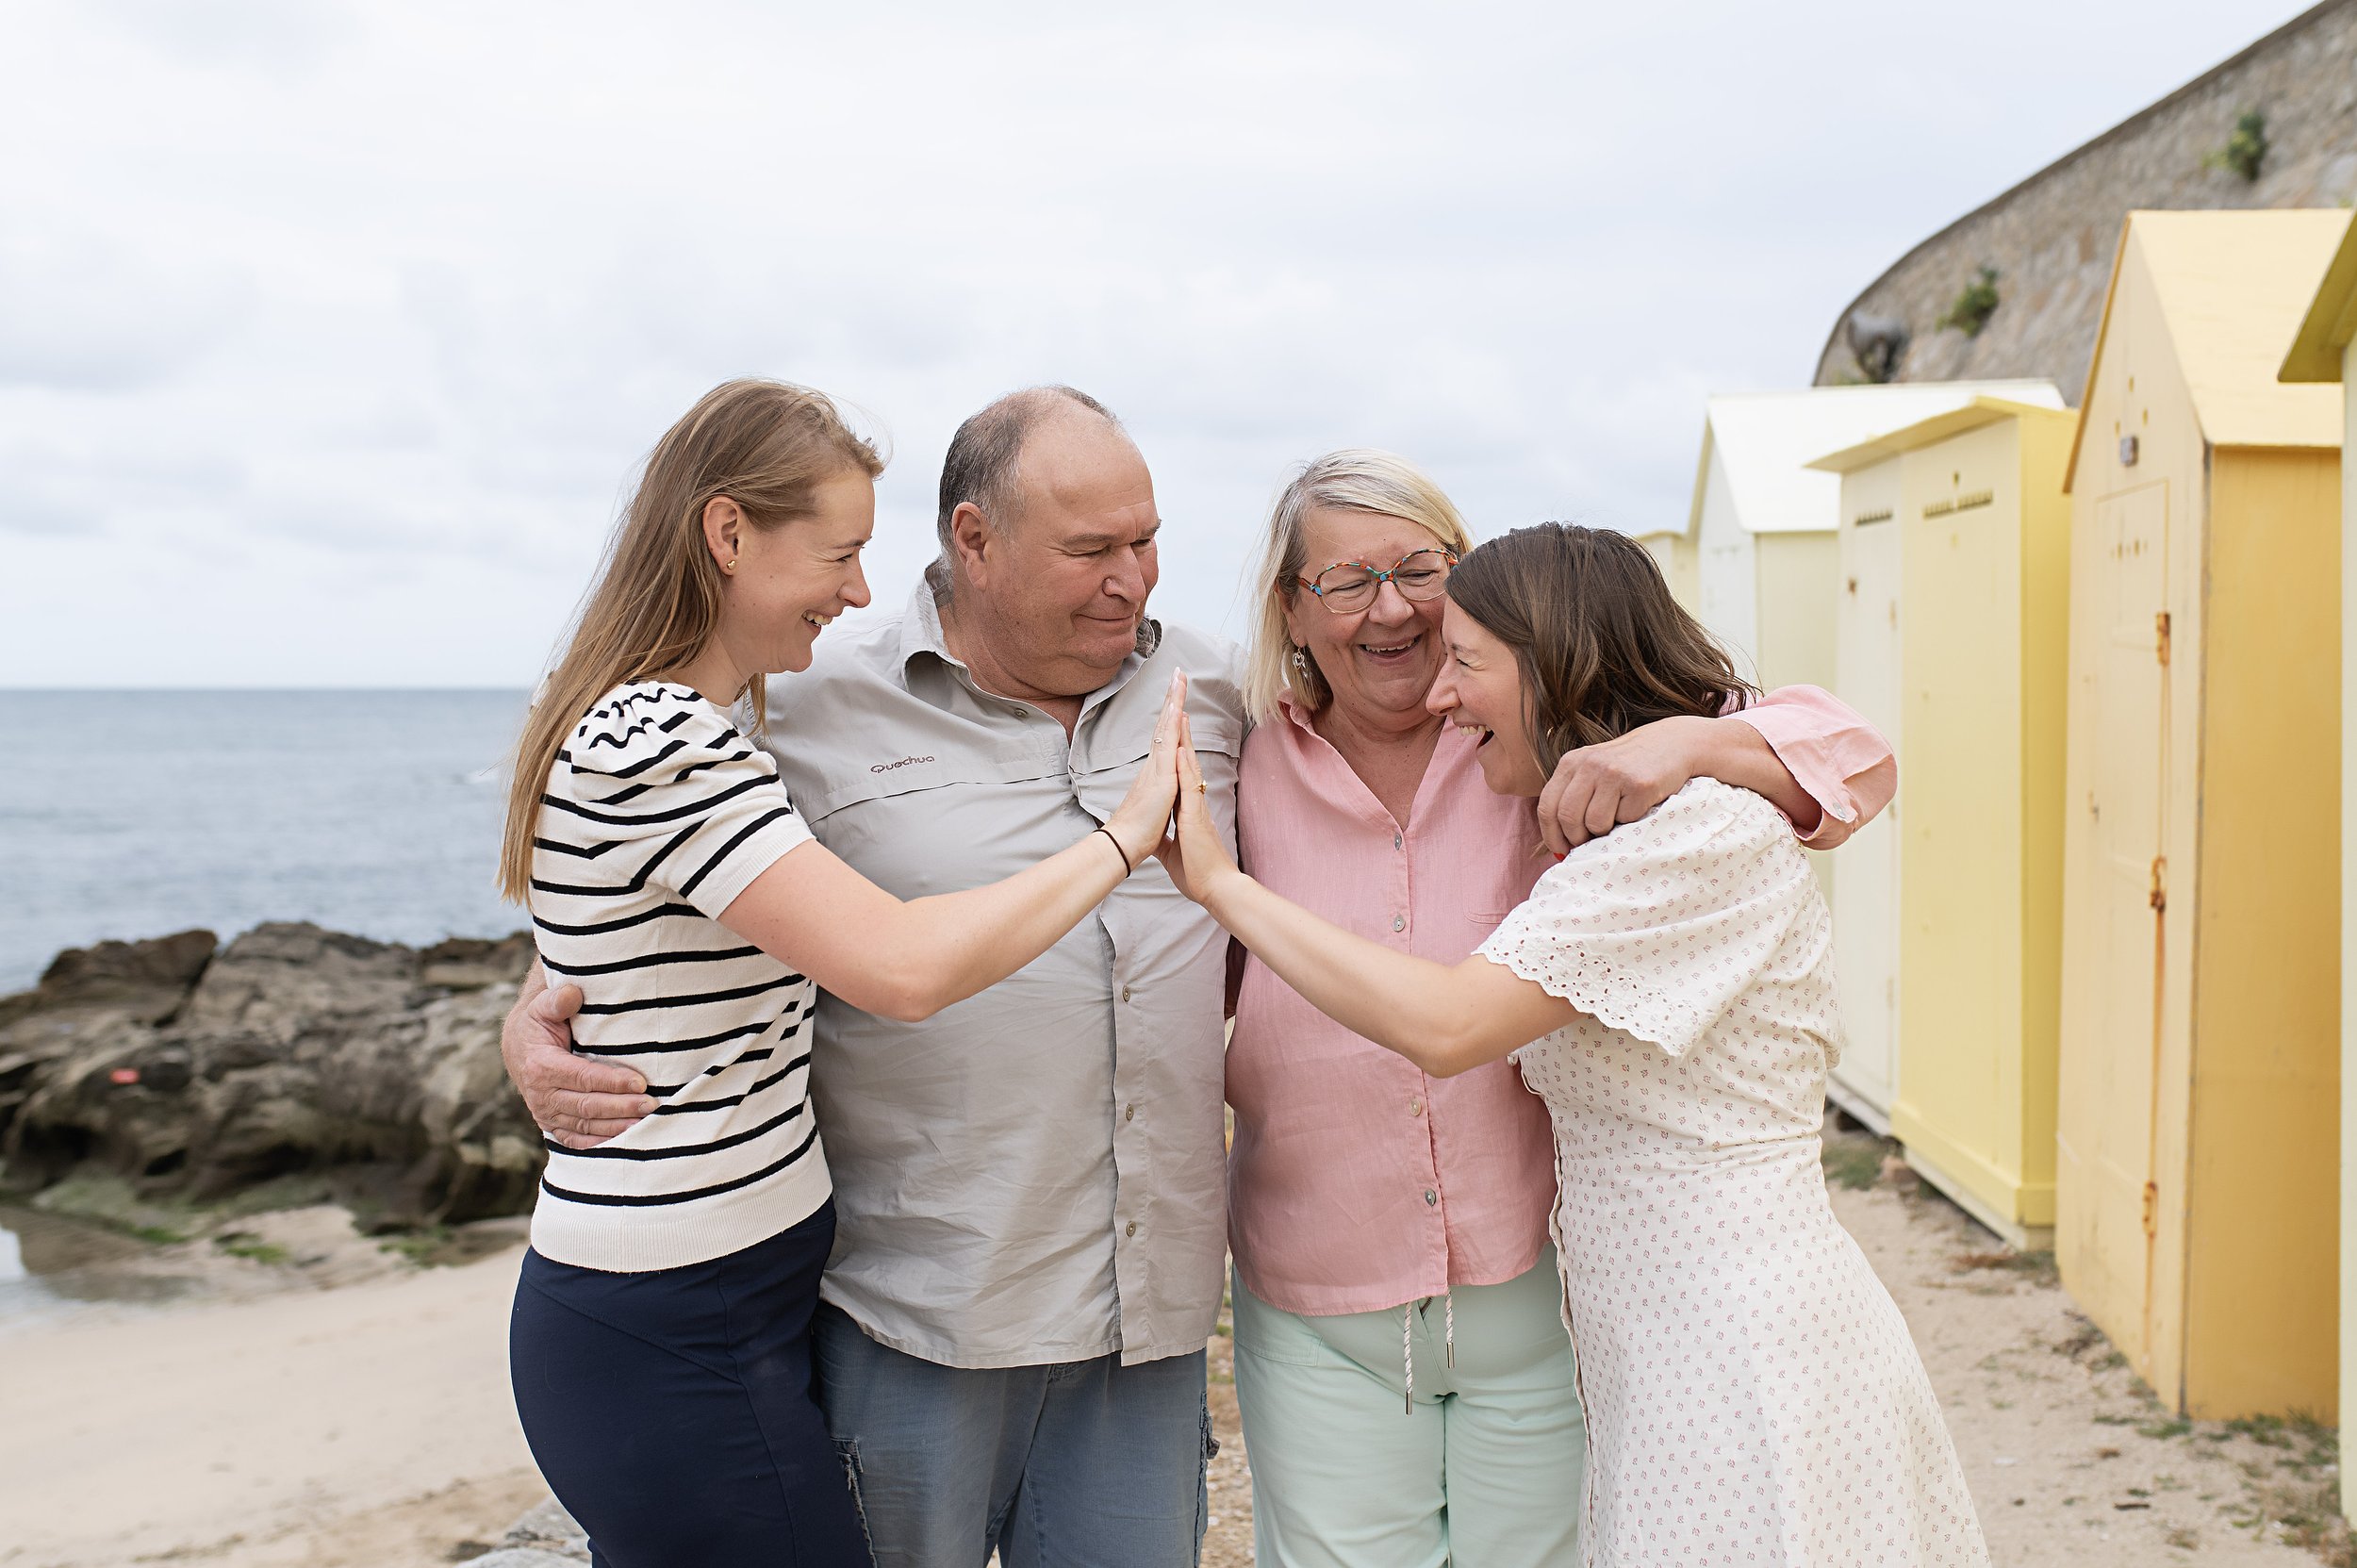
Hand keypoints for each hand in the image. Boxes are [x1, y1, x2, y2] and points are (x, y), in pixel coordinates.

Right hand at [501, 973, 654, 1148]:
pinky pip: (575, 1138)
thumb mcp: (543, 1006)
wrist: (519, 1046)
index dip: (612, 1082)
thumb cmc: (538, 1022)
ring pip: (584, 1124)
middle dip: (621, 1107)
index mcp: (540, 1066)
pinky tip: (623, 1141)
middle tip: (651, 1104)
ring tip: (645, 1123)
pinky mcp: (551, 1124)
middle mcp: (541, 1095)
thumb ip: (557, 1001)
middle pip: (587, 1105)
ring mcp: (545, 1113)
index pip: (583, 1077)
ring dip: (615, 1127)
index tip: (641, 1082)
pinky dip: (598, 1142)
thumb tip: (573, 994)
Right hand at [1104, 670, 1188, 869]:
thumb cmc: (1136, 835)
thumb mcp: (1151, 812)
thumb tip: (1152, 799)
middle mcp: (1154, 765)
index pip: (1165, 739)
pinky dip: (1172, 725)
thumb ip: (1153, 801)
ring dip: (1173, 701)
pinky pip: (1168, 745)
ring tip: (1178, 678)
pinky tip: (1177, 708)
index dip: (1170, 717)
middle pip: (1164, 725)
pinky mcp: (1161, 777)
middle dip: (1172, 698)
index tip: (1176, 697)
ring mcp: (1157, 769)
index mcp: (1155, 774)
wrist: (1123, 846)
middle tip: (1177, 674)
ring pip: (1166, 727)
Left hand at [1152, 712, 1239, 903]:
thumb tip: (1155, 837)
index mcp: (1187, 809)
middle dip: (1182, 733)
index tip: (1172, 726)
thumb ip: (1165, 840)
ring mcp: (1196, 807)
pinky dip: (1185, 768)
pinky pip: (1190, 788)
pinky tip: (1181, 749)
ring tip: (1181, 713)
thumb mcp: (1172, 853)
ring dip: (1186, 741)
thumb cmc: (1198, 872)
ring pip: (1191, 767)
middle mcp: (1194, 802)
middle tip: (1179, 704)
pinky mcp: (1196, 817)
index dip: (1176, 748)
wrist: (1215, 889)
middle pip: (1187, 761)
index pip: (1179, 772)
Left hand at [1537, 714, 1716, 855]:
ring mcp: (1614, 774)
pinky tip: (1638, 804)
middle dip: (1577, 839)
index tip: (1561, 850)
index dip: (1551, 834)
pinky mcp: (1640, 784)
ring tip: (1618, 818)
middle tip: (1590, 844)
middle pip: (1568, 817)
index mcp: (1571, 763)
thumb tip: (1557, 844)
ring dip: (1605, 832)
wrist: (1673, 744)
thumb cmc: (1628, 766)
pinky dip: (1630, 821)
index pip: (1547, 806)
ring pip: (1595, 823)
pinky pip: (1625, 820)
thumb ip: (1572, 797)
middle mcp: (1589, 765)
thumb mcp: (1592, 771)